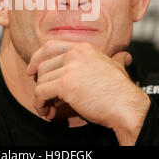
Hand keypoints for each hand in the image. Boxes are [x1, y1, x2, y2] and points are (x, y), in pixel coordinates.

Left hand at [26, 40, 149, 144]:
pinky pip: (40, 93)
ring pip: (41, 80)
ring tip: (49, 108)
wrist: (126, 105)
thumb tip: (124, 57)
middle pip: (42, 65)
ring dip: (41, 97)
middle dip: (40, 83)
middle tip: (45, 97)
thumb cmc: (122, 90)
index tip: (32, 70)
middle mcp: (74, 54)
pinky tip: (48, 111)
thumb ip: (115, 59)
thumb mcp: (116, 66)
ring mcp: (69, 68)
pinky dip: (40, 104)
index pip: (49, 46)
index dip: (36, 58)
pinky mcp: (65, 84)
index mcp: (83, 47)